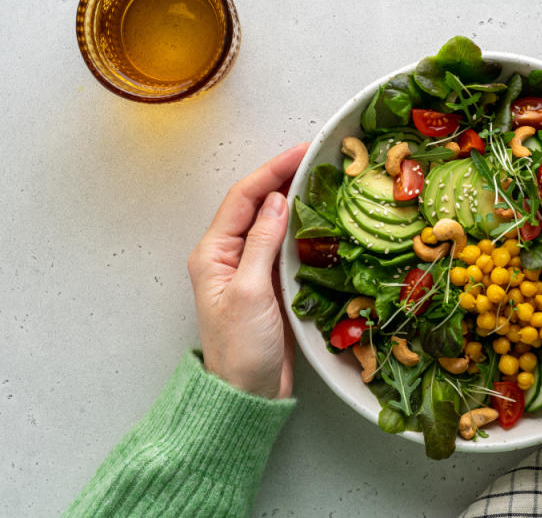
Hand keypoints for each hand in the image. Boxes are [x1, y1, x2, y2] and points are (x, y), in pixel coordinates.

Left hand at [187, 144, 308, 398]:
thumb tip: (278, 200)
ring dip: (296, 201)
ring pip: (273, 224)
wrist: (247, 393)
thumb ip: (261, 243)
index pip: (244, 198)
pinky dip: (303, 229)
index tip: (302, 152)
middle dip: (285, 178)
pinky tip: (322, 221)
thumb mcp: (249, 291)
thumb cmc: (241, 348)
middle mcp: (228, 255)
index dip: (273, 170)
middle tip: (318, 160)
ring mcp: (250, 270)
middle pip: (258, 205)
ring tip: (324, 182)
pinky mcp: (269, 285)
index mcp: (213, 252)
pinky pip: (285, 247)